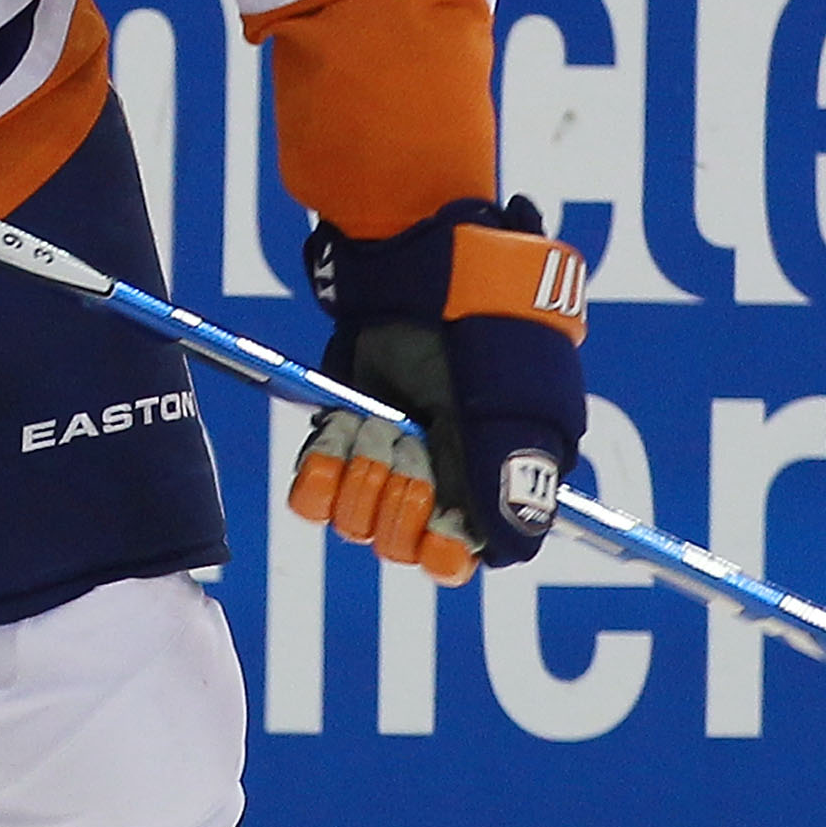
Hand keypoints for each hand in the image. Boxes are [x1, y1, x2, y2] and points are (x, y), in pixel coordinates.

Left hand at [289, 197, 588, 579]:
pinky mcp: (340, 437)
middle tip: (411, 439)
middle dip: (401, 492)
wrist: (419, 269)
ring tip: (377, 421)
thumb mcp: (509, 401)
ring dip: (362, 471)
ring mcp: (384, 459)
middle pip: (401, 543)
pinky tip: (342, 430)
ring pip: (355, 520)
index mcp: (491, 482)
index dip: (443, 547)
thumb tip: (513, 552)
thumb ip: (511, 478)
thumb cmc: (483, 328)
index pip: (460, 556)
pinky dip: (320, 468)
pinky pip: (313, 494)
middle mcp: (435, 480)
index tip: (436, 523)